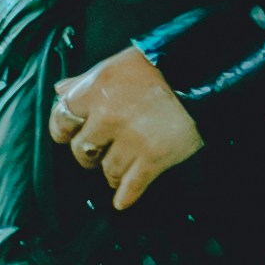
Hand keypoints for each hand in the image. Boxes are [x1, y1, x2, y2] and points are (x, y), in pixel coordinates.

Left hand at [48, 43, 202, 208]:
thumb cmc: (158, 66)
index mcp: (97, 89)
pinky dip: (126, 195)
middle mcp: (110, 115)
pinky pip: (132, 185)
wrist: (203, 74)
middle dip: (89, 153)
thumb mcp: (117, 64)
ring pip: (107, 171)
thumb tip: (60, 90)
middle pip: (82, 150)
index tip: (67, 134)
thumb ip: (84, 80)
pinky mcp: (154, 157)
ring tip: (122, 165)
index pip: (61, 118)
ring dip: (112, 171)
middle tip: (99, 150)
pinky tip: (122, 200)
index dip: (63, 129)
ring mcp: (132, 139)